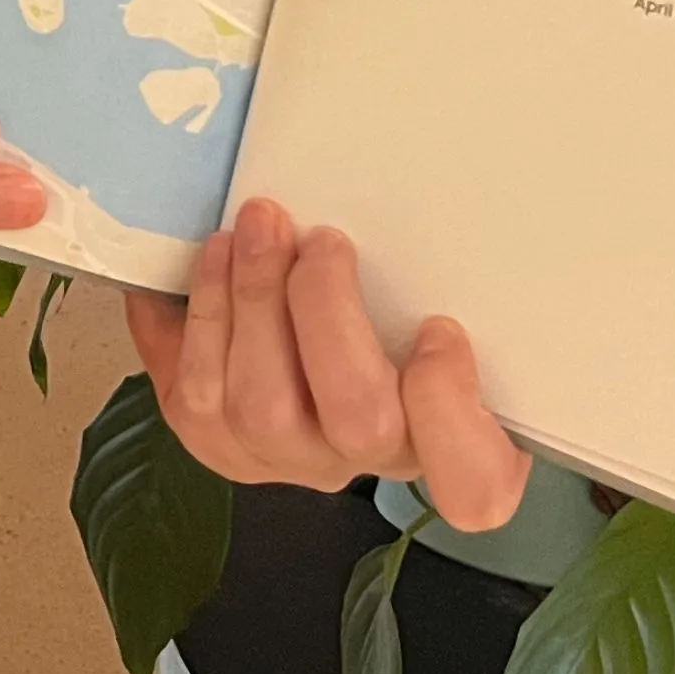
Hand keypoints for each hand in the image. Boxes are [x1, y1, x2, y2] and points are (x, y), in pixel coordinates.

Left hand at [126, 196, 529, 532]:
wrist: (289, 348)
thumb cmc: (378, 313)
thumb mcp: (422, 296)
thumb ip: (424, 277)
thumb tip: (434, 195)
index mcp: (444, 430)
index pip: (475, 478)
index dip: (454, 412)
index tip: (439, 328)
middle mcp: (368, 457)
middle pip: (357, 419)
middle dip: (328, 314)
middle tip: (322, 239)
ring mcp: (289, 460)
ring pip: (264, 407)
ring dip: (254, 298)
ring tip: (258, 224)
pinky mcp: (220, 446)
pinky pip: (199, 391)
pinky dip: (205, 309)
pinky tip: (216, 254)